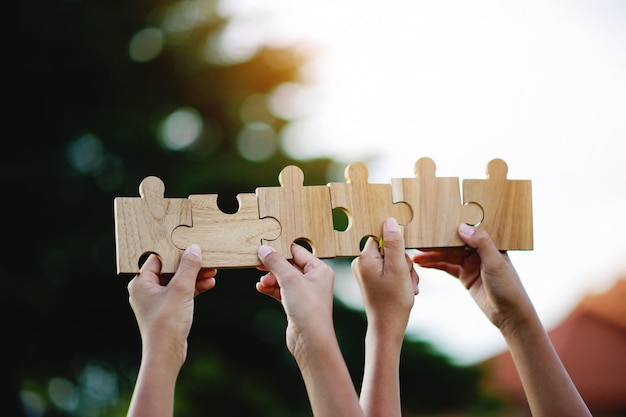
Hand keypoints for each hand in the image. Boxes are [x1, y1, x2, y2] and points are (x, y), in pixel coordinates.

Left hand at [127, 245, 216, 365]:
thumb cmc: (167, 322)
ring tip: (212, 273)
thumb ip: (188, 267)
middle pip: (170, 270)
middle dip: (190, 266)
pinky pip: (180, 294)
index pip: (158, 258)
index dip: (175, 252)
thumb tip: (193, 249)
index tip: (191, 247)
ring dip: (194, 277)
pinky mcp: (166, 310)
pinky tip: (208, 285)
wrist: (166, 353)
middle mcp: (145, 290)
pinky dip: (193, 289)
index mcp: (141, 282)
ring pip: (177, 282)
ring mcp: (156, 301)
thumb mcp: (181, 289)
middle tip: (206, 260)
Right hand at [256, 243, 335, 359]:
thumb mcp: (290, 279)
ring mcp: (305, 293)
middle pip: (289, 265)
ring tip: (261, 283)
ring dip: (271, 278)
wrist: (311, 341)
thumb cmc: (308, 309)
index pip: (298, 251)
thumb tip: (265, 249)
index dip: (280, 250)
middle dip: (273, 266)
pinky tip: (261, 288)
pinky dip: (271, 288)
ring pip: (284, 278)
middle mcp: (315, 279)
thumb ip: (276, 262)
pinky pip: (281, 291)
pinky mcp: (296, 304)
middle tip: (258, 265)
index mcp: (320, 269)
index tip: (264, 248)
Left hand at [351, 217, 418, 335]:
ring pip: (391, 260)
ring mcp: (364, 272)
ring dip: (404, 271)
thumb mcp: (398, 269)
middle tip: (408, 278)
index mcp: (364, 258)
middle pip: (388, 249)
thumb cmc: (393, 301)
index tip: (402, 260)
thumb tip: (389, 221)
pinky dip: (399, 277)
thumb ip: (394, 243)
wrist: (388, 327)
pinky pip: (388, 270)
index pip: (381, 237)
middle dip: (403, 262)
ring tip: (408, 286)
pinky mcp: (370, 279)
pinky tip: (405, 288)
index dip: (396, 246)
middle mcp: (360, 263)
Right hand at [412, 224, 531, 332]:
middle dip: (436, 244)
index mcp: (489, 244)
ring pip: (448, 257)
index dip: (449, 230)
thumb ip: (481, 243)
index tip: (433, 227)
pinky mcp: (466, 277)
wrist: (510, 314)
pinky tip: (424, 264)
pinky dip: (436, 266)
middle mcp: (479, 252)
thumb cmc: (509, 287)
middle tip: (418, 243)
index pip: (466, 233)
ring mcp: (472, 265)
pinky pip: (448, 268)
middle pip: (453, 245)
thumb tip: (462, 227)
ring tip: (415, 257)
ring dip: (432, 256)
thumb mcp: (495, 262)